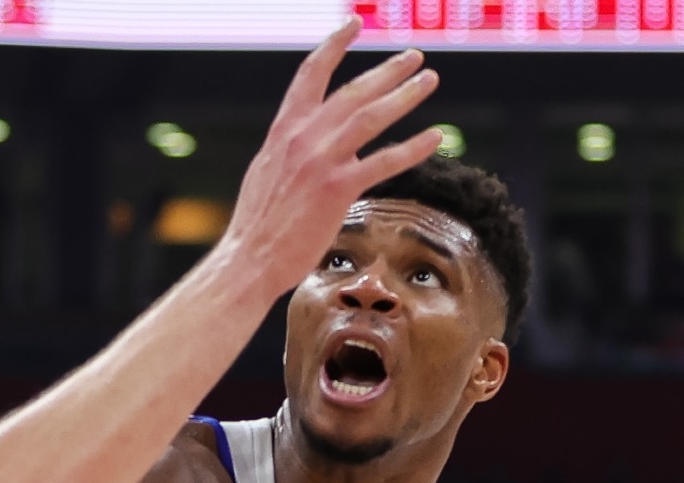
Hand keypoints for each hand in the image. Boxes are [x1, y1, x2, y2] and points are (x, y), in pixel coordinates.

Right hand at [222, 19, 444, 302]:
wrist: (248, 258)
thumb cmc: (257, 225)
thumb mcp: (265, 171)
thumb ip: (287, 149)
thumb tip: (300, 141)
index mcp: (283, 130)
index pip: (310, 74)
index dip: (334, 44)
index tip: (352, 23)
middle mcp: (302, 138)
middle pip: (352, 91)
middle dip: (387, 70)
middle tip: (415, 57)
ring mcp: (321, 162)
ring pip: (371, 117)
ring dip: (404, 95)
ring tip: (428, 81)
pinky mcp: (338, 189)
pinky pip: (384, 162)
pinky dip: (413, 147)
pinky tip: (435, 136)